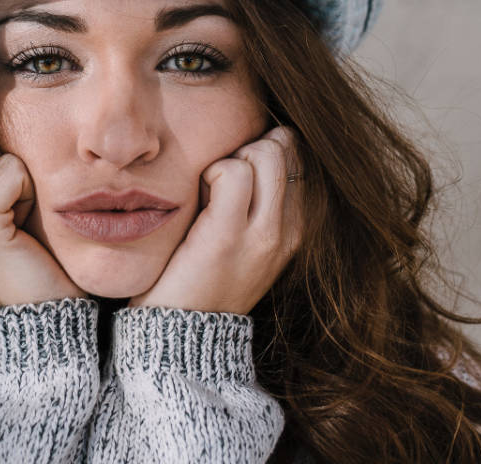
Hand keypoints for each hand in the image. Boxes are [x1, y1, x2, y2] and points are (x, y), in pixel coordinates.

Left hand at [128, 126, 303, 314]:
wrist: (183, 335)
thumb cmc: (203, 281)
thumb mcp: (245, 244)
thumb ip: (258, 204)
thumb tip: (249, 150)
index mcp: (294, 231)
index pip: (298, 157)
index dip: (262, 150)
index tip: (237, 175)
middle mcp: (288, 231)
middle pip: (285, 146)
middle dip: (249, 147)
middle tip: (222, 178)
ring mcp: (263, 234)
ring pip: (266, 153)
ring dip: (230, 159)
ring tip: (212, 191)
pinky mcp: (229, 235)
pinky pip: (233, 172)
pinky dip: (212, 172)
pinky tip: (199, 198)